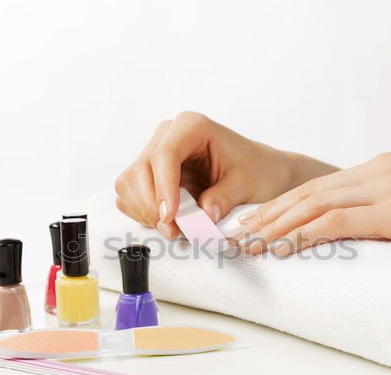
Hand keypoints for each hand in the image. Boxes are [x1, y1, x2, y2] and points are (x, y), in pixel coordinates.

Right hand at [114, 111, 335, 238]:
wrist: (261, 172)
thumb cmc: (256, 170)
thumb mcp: (246, 185)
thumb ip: (222, 199)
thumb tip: (202, 217)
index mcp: (192, 127)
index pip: (164, 155)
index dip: (163, 189)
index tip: (170, 217)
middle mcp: (169, 135)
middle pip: (140, 170)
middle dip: (152, 206)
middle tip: (174, 230)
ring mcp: (156, 153)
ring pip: (129, 183)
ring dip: (145, 211)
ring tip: (174, 228)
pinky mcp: (150, 173)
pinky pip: (131, 194)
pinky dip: (142, 213)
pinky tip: (166, 221)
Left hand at [231, 152, 390, 254]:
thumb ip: (384, 207)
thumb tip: (354, 231)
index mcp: (381, 168)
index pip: (319, 186)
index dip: (283, 206)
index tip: (256, 223)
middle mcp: (378, 172)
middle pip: (308, 192)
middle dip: (268, 215)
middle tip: (238, 234)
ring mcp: (387, 188)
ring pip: (315, 205)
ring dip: (276, 226)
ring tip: (248, 244)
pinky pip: (338, 222)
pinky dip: (304, 235)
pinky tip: (283, 248)